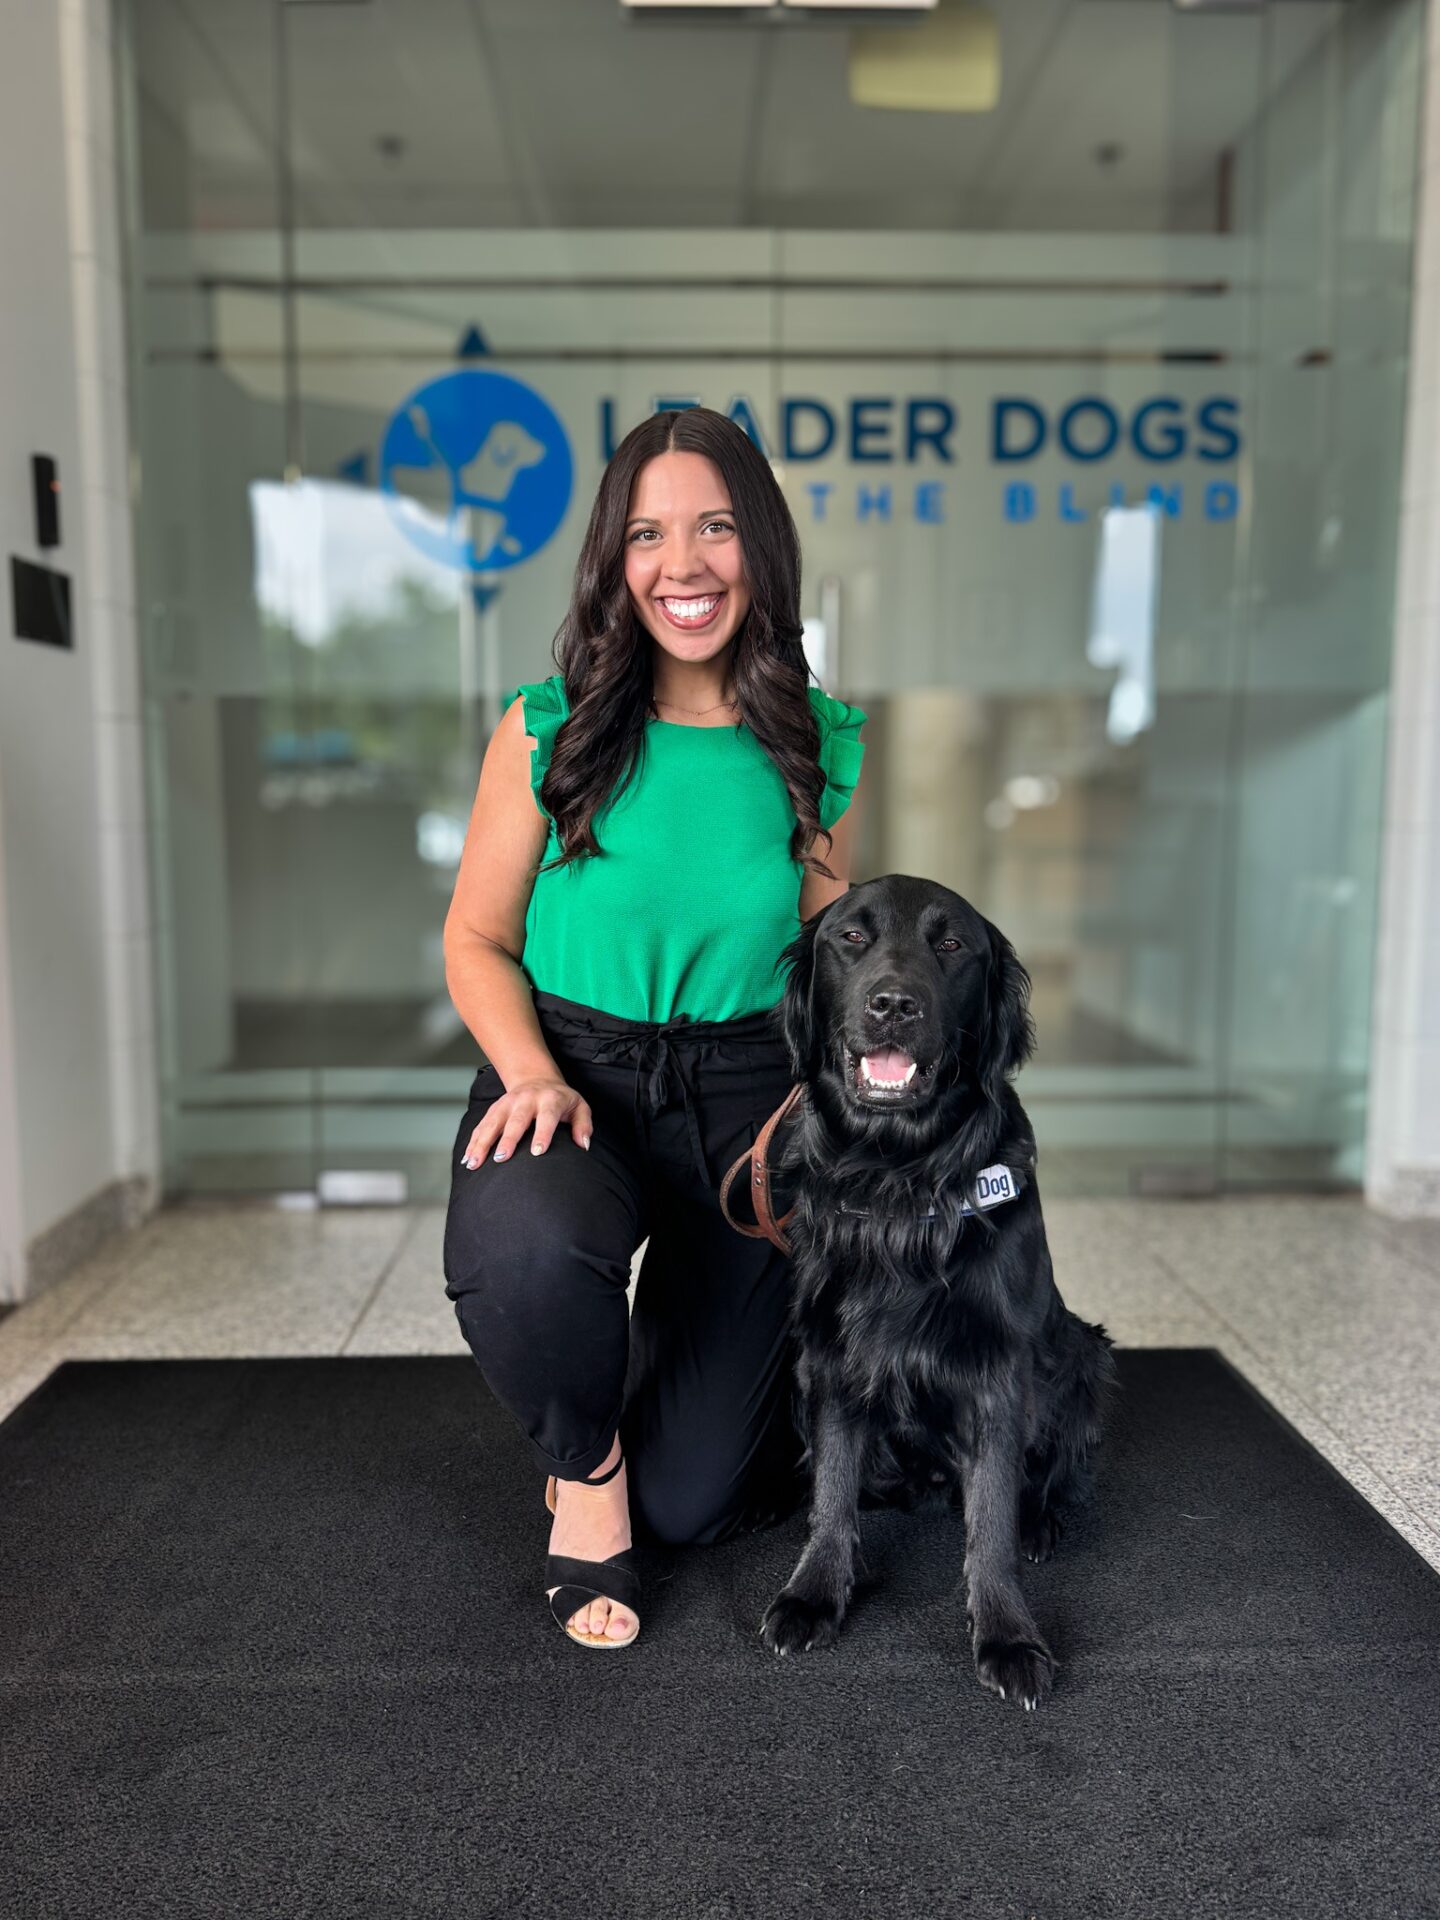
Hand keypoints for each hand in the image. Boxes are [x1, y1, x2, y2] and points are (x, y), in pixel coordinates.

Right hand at [461, 1077, 593, 1165]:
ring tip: (474, 1163)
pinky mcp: (495, 1108)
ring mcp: (507, 1103)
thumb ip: (583, 1125)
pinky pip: (482, 1125)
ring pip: (493, 1122)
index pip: (547, 1117)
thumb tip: (583, 1145)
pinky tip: (467, 1159)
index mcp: (550, 1100)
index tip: (537, 1152)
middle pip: (516, 1120)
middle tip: (502, 1158)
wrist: (537, 1079)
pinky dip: (473, 1142)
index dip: (542, 1134)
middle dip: (508, 1139)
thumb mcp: (579, 1107)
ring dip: (482, 1143)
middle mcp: (526, 1100)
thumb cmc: (561, 1100)